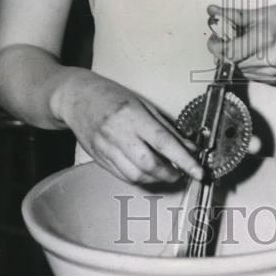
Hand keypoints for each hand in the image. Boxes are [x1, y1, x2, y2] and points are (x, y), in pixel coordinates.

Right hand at [52, 74, 202, 184]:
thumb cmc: (112, 96)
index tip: (199, 171)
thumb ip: (166, 127)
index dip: (184, 160)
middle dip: (170, 173)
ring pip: (136, 176)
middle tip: (181, 171)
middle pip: (149, 165)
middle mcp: (118, 134)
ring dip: (156, 178)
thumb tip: (189, 147)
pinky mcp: (99, 160)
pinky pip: (123, 176)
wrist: (76, 98)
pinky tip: (147, 171)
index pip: (164, 143)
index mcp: (132, 116)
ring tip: (166, 171)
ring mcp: (106, 149)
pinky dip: (140, 178)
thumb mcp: (143, 104)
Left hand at [207, 2, 275, 85]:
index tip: (214, 38)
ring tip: (245, 42)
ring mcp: (273, 73)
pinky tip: (255, 52)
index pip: (228, 52)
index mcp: (265, 39)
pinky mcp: (274, 79)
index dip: (215, 46)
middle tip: (228, 36)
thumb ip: (234, 16)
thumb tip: (212, 12)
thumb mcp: (262, 12)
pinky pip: (249, 74)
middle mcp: (269, 60)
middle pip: (231, 63)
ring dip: (234, 58)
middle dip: (224, 50)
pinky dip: (245, 64)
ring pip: (238, 70)